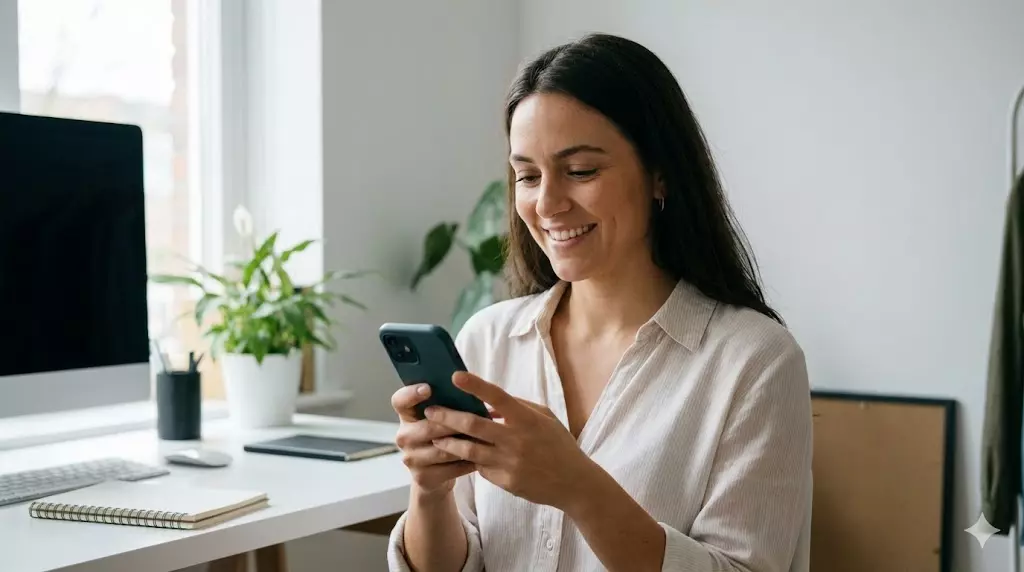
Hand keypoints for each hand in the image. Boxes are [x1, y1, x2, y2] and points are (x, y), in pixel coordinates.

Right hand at [391, 383, 475, 496]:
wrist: (435, 474)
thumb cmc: (442, 436)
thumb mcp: (440, 419)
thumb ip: (447, 405)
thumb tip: (470, 387)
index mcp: (406, 416)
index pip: (400, 400)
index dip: (411, 393)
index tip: (428, 388)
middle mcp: (403, 436)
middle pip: (428, 427)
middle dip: (453, 423)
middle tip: (475, 418)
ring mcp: (411, 458)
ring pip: (442, 449)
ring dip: (465, 444)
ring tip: (485, 437)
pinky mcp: (422, 477)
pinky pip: (450, 468)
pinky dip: (468, 462)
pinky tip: (483, 457)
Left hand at [426, 372, 594, 509]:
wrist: (574, 483)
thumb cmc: (559, 444)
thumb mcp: (544, 417)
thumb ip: (517, 407)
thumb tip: (488, 403)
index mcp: (527, 419)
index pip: (497, 396)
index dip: (475, 385)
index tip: (456, 376)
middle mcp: (516, 439)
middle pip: (472, 425)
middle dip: (447, 417)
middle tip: (430, 411)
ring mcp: (509, 462)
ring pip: (468, 450)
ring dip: (448, 442)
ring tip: (435, 437)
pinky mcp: (504, 481)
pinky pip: (480, 468)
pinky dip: (470, 460)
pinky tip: (460, 456)